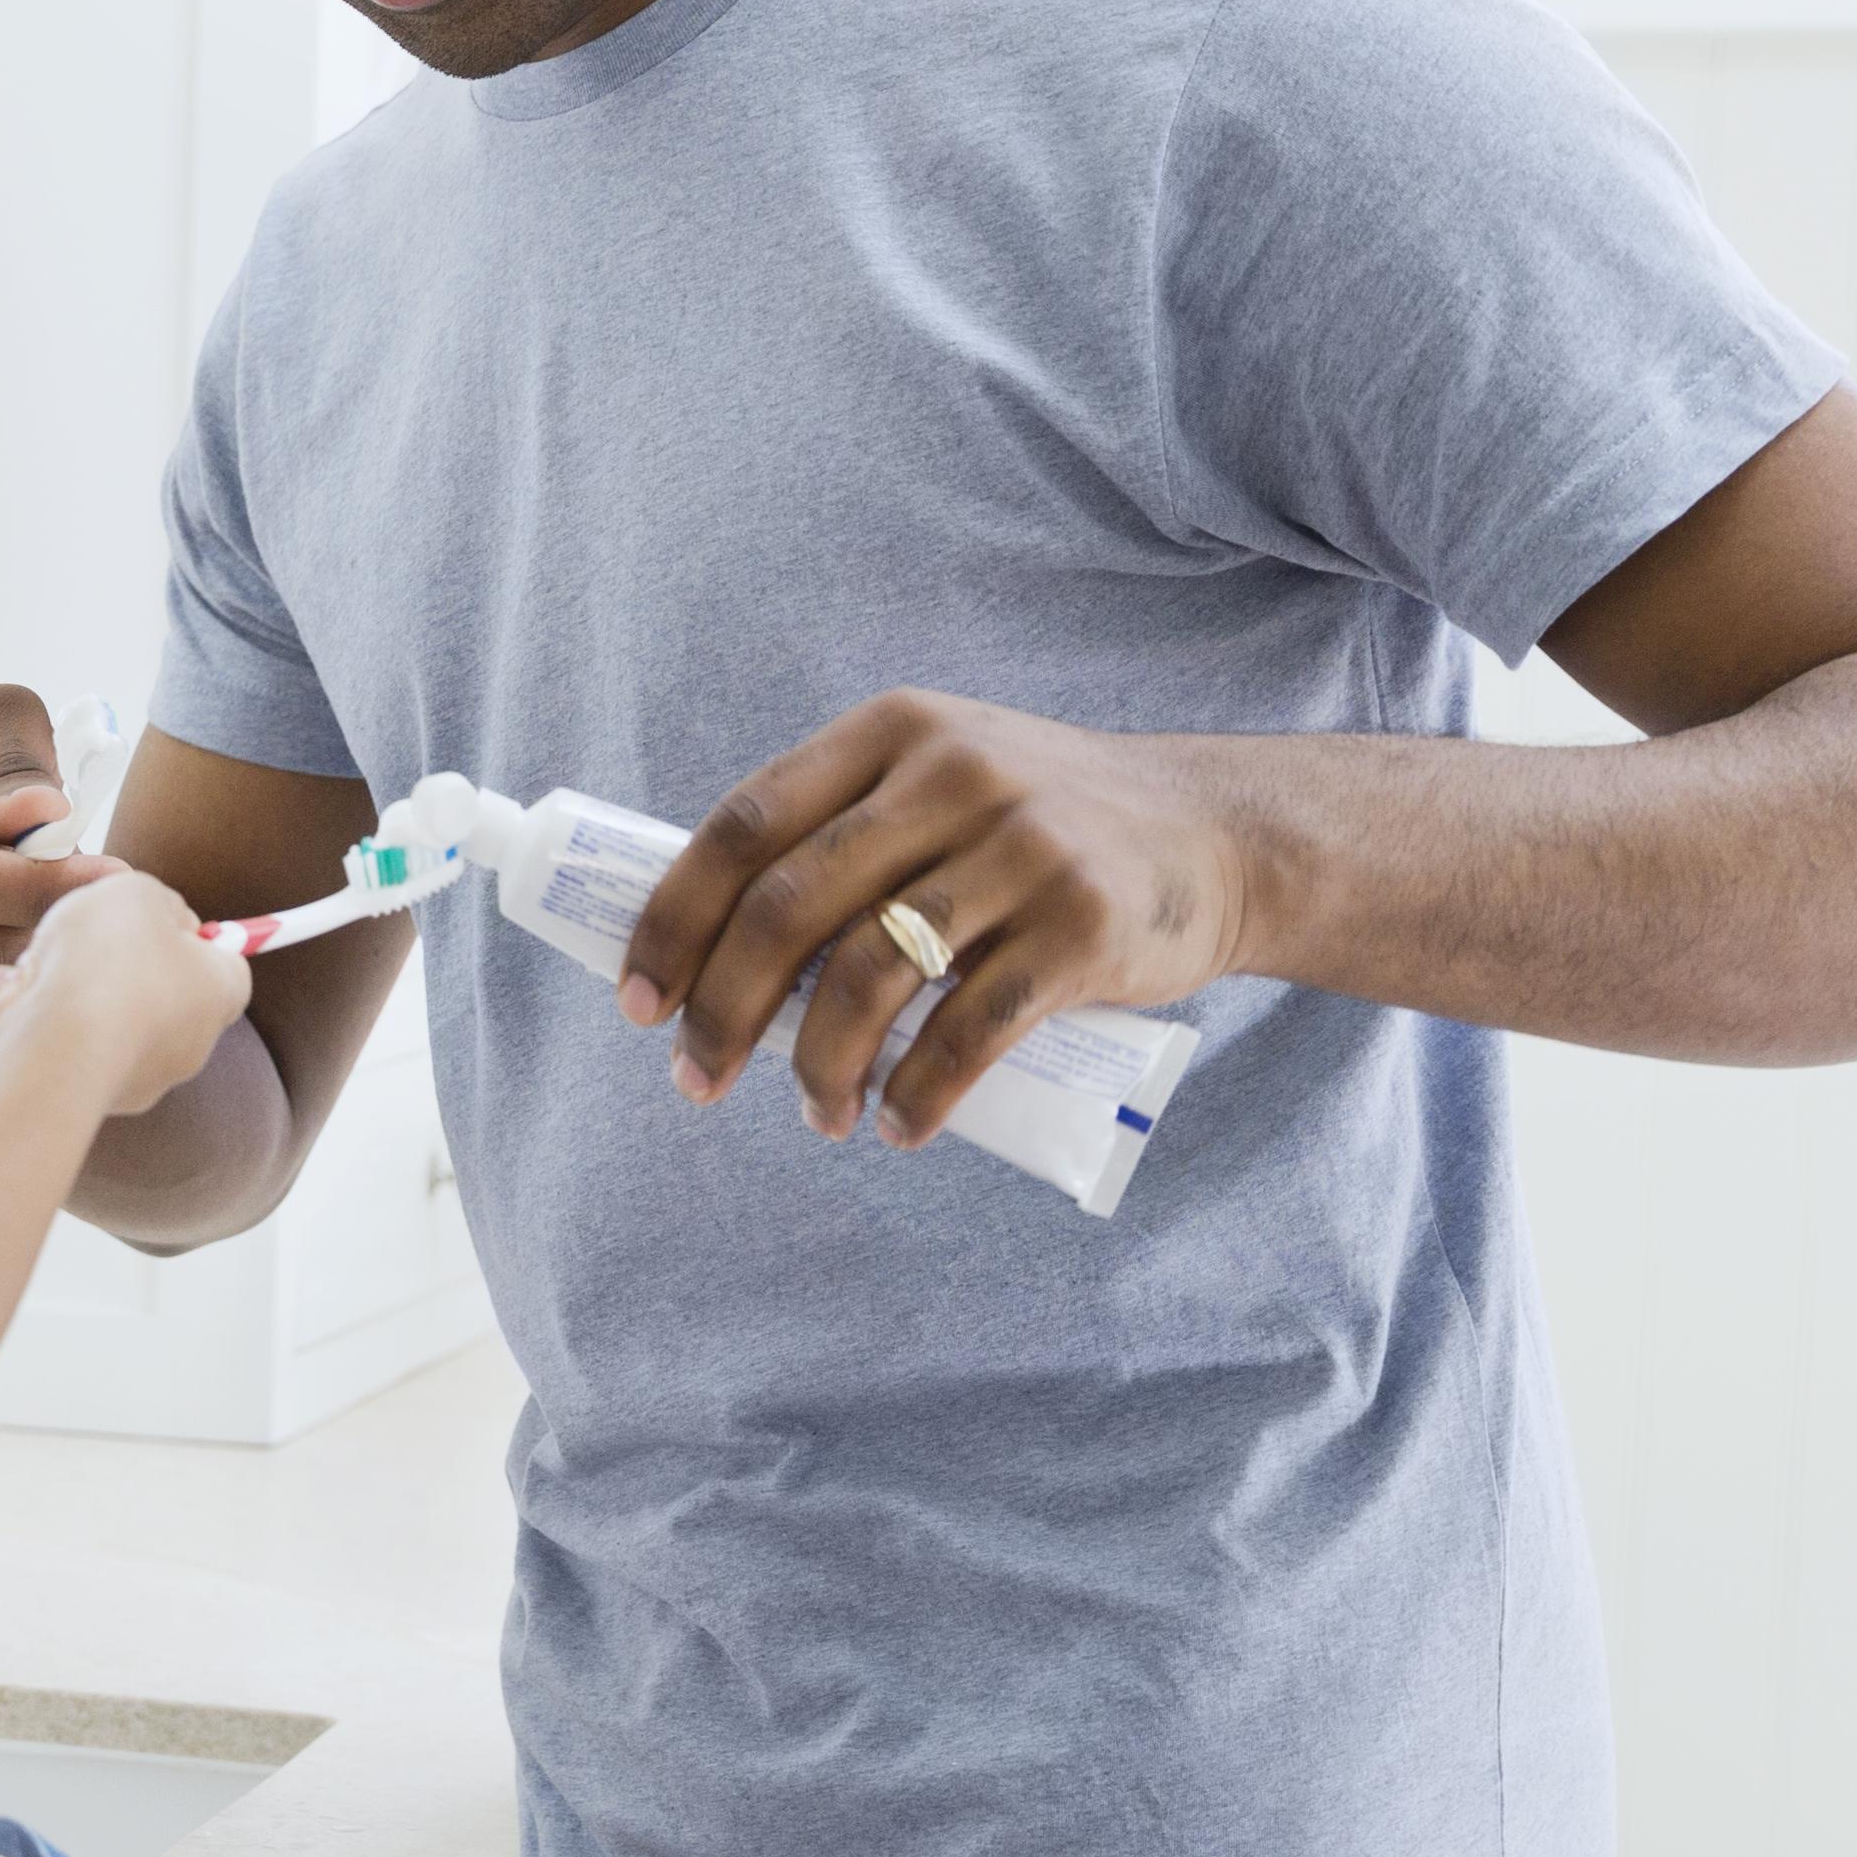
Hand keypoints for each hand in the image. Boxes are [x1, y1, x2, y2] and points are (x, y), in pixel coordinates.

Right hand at [0, 868, 253, 1120]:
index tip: (152, 920)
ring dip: (64, 993)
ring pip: (100, 1022)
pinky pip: (65, 1053)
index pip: (222, 960)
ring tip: (35, 975)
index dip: (186, 936)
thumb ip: (156, 903)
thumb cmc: (108, 958)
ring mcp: (143, 1079)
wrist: (59, 1044)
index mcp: (222, 989)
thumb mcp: (138, 892)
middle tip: (77, 942)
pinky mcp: (93, 1102)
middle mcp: (192, 1044)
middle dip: (112, 966)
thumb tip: (161, 920)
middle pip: (155, 992)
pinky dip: (37, 1029)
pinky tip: (15, 1012)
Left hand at [617, 691, 1264, 1144]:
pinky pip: (971, 1029)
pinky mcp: (1084, 925)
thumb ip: (842, 832)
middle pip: (790, 908)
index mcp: (892, 731)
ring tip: (817, 1114)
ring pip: (872, 976)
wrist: (1218, 834)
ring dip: (821, 1066)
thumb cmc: (1039, 826)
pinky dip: (919, 1093)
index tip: (638, 1002)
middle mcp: (953, 775)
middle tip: (698, 1080)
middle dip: (725, 1010)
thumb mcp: (941, 779)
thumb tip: (703, 946)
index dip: (674, 919)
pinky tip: (898, 1125)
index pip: (743, 825)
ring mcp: (1023, 848)